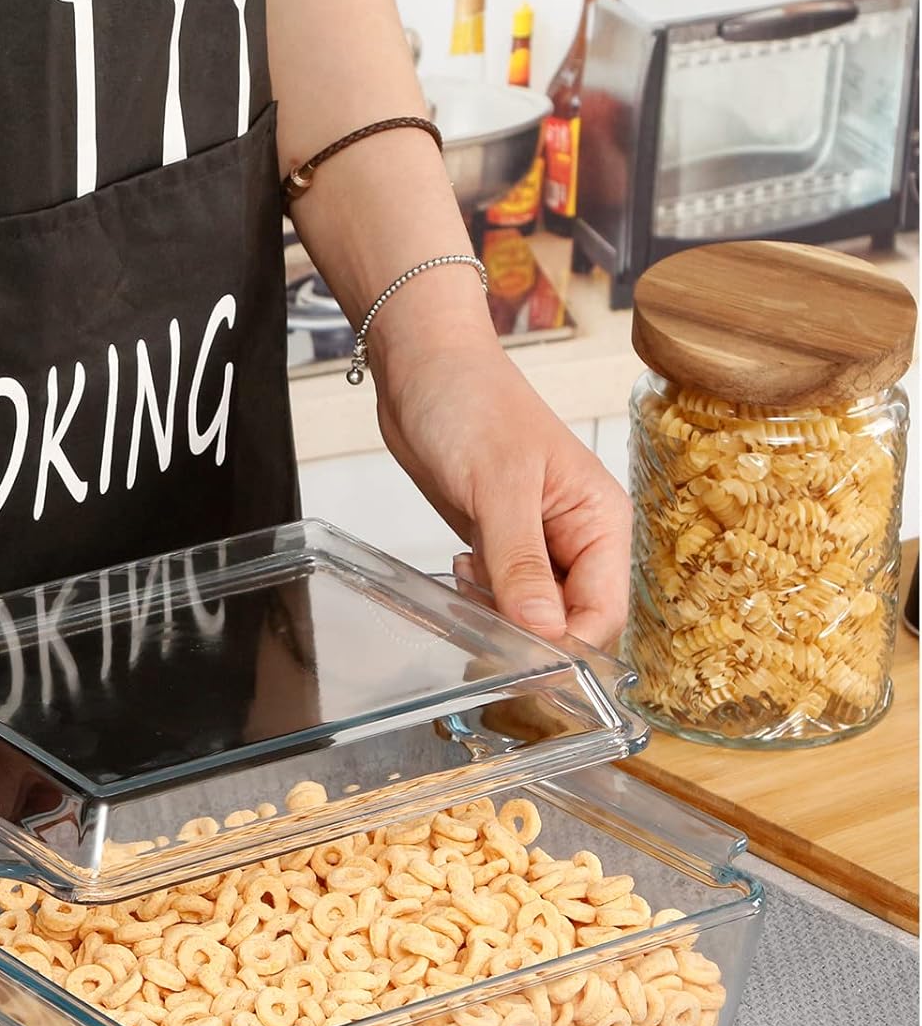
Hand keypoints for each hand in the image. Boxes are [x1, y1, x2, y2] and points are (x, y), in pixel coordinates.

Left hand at [376, 339, 631, 648]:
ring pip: (532, 614)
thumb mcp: (498, 487)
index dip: (565, 643)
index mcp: (601, 520)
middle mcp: (577, 537)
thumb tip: (544, 629)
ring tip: (468, 576)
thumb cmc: (472, 402)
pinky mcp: (500, 544)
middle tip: (482, 619)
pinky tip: (461, 567)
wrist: (423, 370)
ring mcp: (538, 544)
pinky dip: (480, 596)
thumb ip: (520, 563)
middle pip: (569, 621)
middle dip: (528, 632)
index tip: (520, 655)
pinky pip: (501, 595)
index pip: (602, 612)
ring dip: (499, 614)